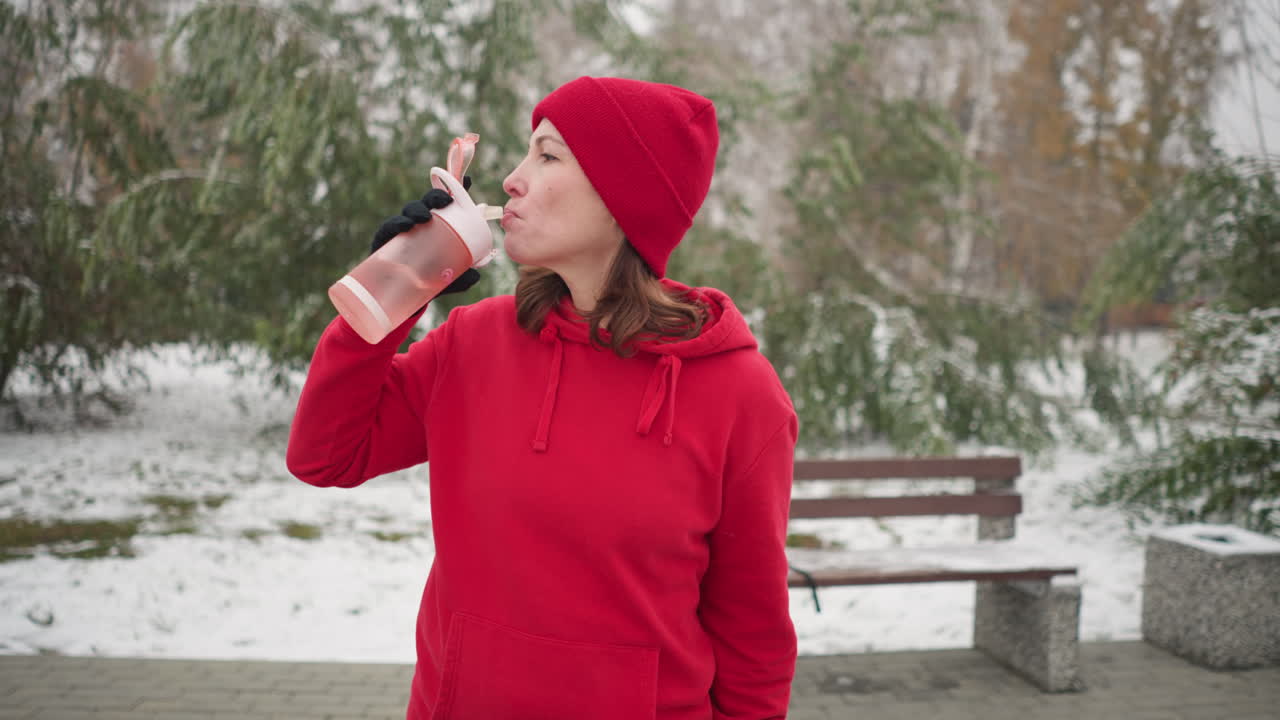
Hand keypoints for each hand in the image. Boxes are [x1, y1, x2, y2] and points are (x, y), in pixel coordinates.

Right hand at [371, 176, 481, 296]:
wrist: (401, 296)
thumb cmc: (428, 282)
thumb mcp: (449, 280)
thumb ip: (463, 277)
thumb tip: (476, 274)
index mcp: (437, 226)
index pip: (446, 204)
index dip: (455, 190)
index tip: (467, 181)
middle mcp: (420, 224)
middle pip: (428, 202)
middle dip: (436, 197)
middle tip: (446, 201)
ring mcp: (402, 230)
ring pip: (409, 211)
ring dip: (417, 210)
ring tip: (425, 217)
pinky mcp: (385, 240)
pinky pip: (389, 228)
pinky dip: (397, 224)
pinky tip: (405, 226)